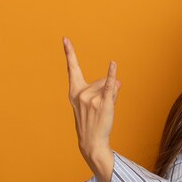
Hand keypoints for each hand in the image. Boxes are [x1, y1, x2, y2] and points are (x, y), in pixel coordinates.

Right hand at [64, 37, 119, 181]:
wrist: (91, 142)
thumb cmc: (92, 123)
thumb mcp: (93, 104)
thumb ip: (104, 89)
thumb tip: (116, 80)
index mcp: (74, 92)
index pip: (72, 69)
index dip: (70, 53)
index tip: (65, 39)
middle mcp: (81, 93)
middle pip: (100, 81)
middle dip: (104, 91)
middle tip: (99, 109)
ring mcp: (91, 98)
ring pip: (108, 86)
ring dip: (111, 97)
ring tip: (104, 112)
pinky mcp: (103, 103)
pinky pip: (109, 86)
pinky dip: (112, 75)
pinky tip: (113, 64)